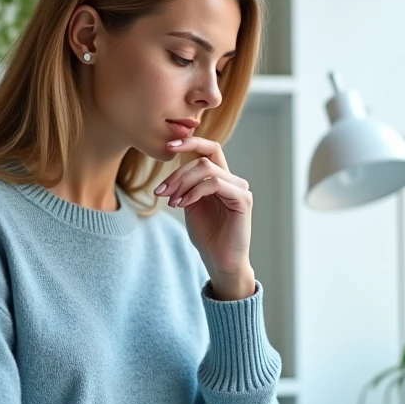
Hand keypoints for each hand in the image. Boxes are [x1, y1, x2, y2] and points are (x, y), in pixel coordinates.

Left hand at [155, 137, 254, 299]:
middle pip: (203, 159)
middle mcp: (233, 180)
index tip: (168, 145)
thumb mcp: (190, 205)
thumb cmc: (207, 236)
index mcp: (221, 179)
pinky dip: (195, 191)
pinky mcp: (243, 199)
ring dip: (183, 183)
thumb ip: (186, 185)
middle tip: (161, 192)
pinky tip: (183, 204)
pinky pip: (215, 184)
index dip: (190, 142)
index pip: (208, 149)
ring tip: (171, 202)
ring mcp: (240, 189)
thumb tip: (172, 171)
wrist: (220, 261)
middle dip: (177, 174)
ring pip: (208, 169)